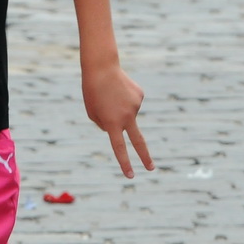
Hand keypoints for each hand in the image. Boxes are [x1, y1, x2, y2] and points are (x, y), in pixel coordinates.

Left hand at [82, 62, 151, 178]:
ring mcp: (136, 106)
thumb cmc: (92, 92)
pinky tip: (119, 89)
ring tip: (110, 95)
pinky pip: (132, 103)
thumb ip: (106, 125)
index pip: (119, 148)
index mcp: (112, 123)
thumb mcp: (93, 113)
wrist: (101, 68)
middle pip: (139, 142)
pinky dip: (126, 99)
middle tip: (151, 168)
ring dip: (119, 108)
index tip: (131, 176)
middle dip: (145, 157)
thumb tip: (123, 128)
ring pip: (128, 114)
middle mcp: (126, 117)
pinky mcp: (140, 96)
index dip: (125, 163)